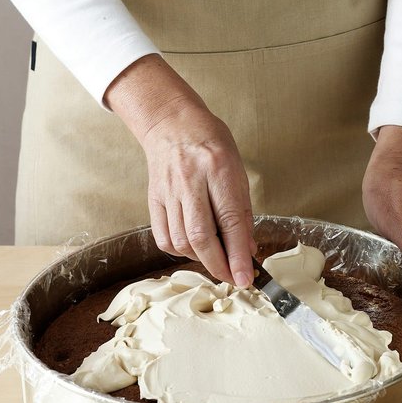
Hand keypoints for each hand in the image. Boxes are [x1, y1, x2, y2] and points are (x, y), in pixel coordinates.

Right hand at [104, 55, 255, 286]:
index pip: (230, 220)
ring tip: (216, 258)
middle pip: (201, 236)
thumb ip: (242, 211)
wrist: (171, 123)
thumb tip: (248, 250)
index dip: (239, 254)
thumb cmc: (210, 144)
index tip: (246, 278)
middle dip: (219, 266)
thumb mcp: (236, 169)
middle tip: (234, 279)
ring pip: (182, 241)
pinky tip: (192, 247)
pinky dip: (180, 251)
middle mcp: (191, 181)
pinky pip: (164, 237)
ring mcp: (168, 191)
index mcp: (218, 169)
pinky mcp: (153, 199)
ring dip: (201, 259)